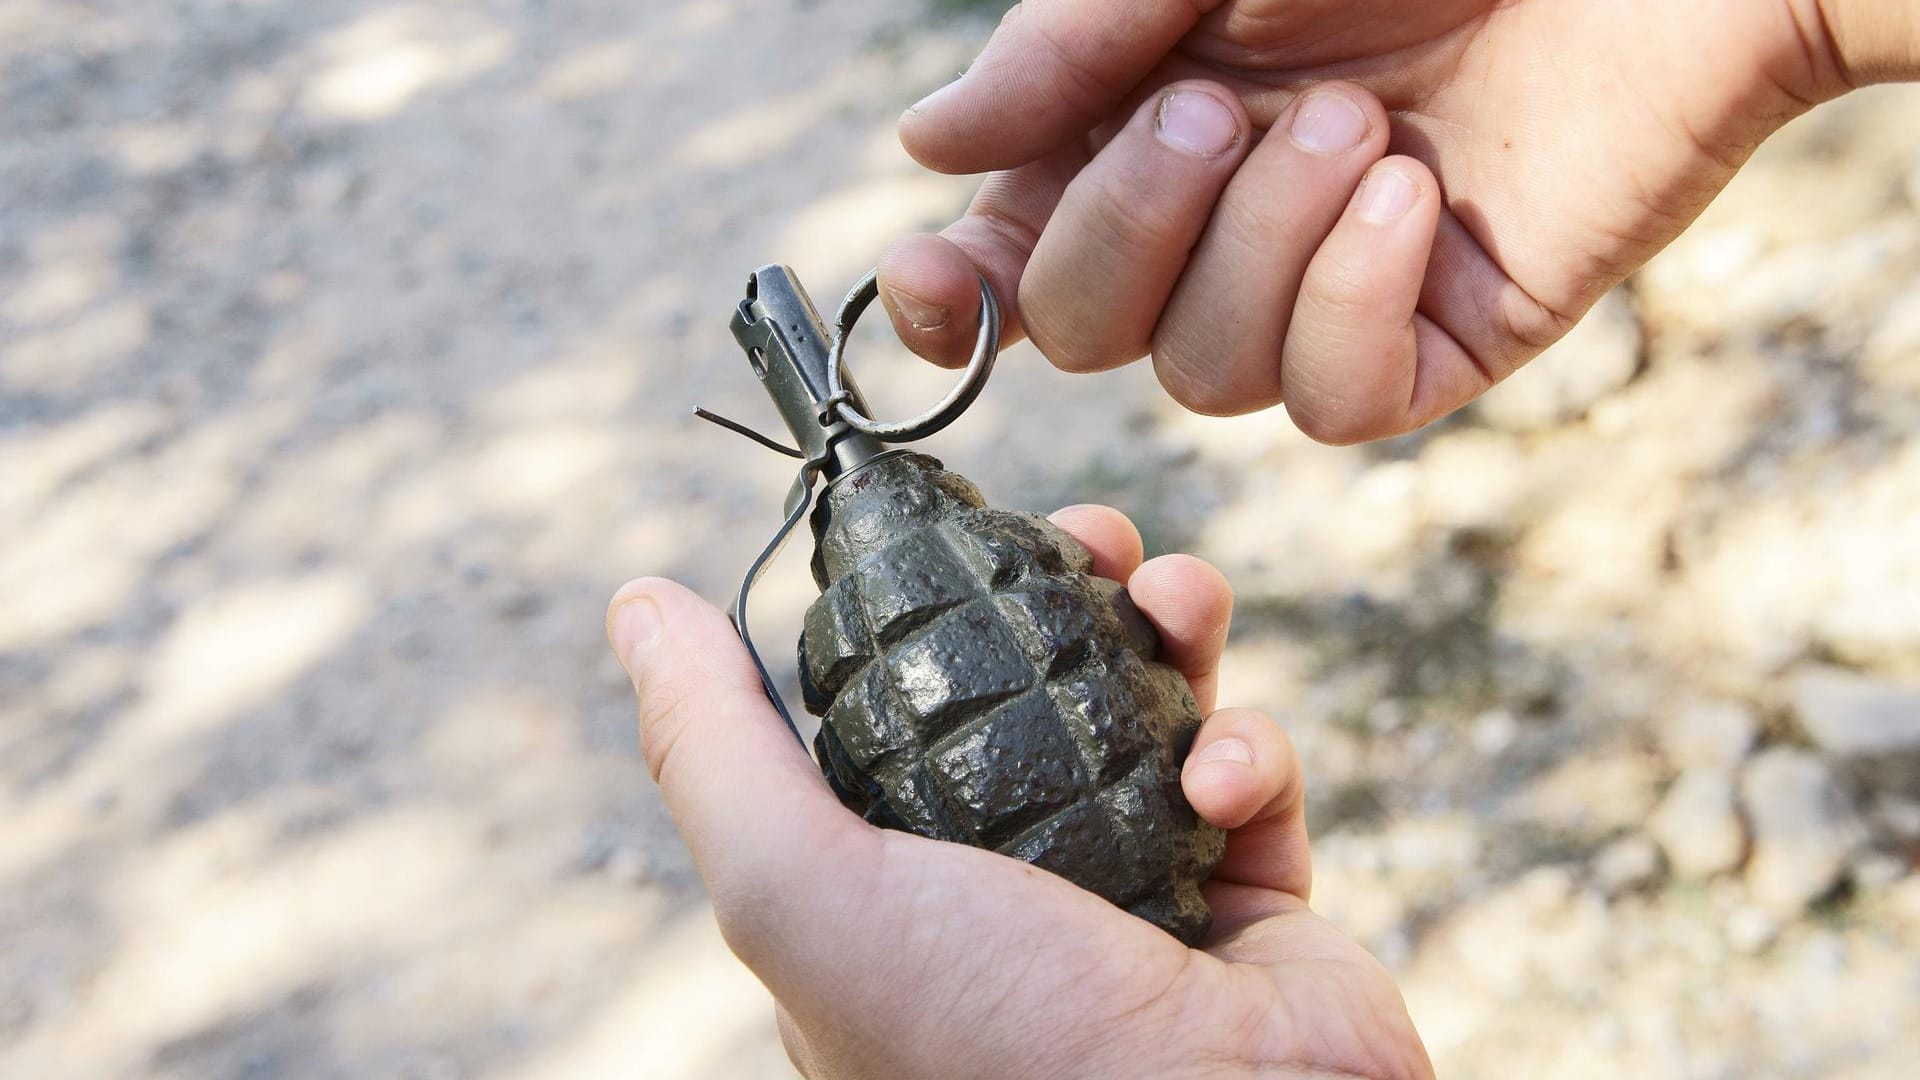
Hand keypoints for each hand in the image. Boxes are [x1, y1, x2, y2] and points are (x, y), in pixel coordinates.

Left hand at [607, 506, 1430, 1079]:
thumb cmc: (985, 1039)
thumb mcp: (802, 888)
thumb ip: (716, 747)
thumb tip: (636, 601)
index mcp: (890, 888)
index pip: (892, 707)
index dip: (921, 606)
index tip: (952, 534)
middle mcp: (1007, 882)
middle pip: (1031, 681)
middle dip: (1067, 587)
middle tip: (1093, 536)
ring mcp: (1132, 884)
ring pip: (1147, 703)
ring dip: (1169, 630)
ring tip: (1179, 600)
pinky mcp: (1246, 895)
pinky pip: (1248, 778)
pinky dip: (1248, 755)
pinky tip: (1223, 784)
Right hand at [877, 0, 1891, 441]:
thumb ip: (1065, 50)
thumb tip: (926, 151)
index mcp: (1145, 125)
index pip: (1011, 257)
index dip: (951, 298)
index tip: (930, 277)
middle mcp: (1219, 224)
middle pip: (1083, 331)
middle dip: (1128, 227)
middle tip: (1217, 106)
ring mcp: (1324, 292)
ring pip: (1203, 379)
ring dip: (1263, 246)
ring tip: (1363, 122)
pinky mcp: (1432, 339)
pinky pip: (1332, 402)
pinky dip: (1349, 303)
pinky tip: (1412, 198)